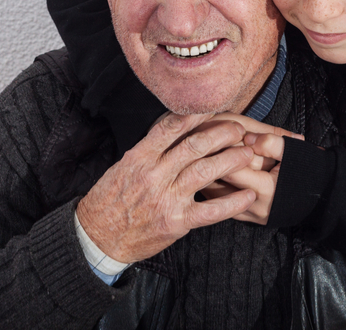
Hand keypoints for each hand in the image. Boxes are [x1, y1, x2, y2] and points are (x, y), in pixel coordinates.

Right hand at [75, 112, 256, 262]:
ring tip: (248, 154)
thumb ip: (150, 149)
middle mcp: (154, 175)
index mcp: (140, 157)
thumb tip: (176, 128)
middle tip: (239, 130)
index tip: (215, 107)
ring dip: (231, 160)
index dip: (196, 114)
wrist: (97, 238)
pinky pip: (211, 211)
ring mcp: (167, 199)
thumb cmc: (110, 200)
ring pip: (205, 171)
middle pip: (195, 146)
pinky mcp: (176, 222)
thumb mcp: (124, 166)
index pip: (171, 127)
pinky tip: (248, 196)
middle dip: (222, 134)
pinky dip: (232, 203)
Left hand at [198, 114, 300, 224]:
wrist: (323, 196)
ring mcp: (250, 216)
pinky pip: (222, 204)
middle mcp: (254, 206)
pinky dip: (214, 189)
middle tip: (200, 148)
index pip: (232, 170)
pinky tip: (209, 173)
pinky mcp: (247, 219)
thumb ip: (271, 141)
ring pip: (216, 197)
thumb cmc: (309, 170)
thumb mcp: (294, 151)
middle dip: (209, 165)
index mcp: (266, 189)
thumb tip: (248, 137)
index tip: (215, 137)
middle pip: (218, 185)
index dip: (221, 152)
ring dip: (207, 178)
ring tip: (201, 159)